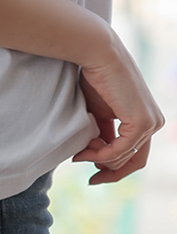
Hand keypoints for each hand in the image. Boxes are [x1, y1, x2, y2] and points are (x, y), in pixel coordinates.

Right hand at [72, 29, 164, 184]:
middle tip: (87, 174)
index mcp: (145, 120)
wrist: (98, 56)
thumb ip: (103, 136)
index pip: (135, 156)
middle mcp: (154, 122)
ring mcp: (151, 122)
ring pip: (124, 158)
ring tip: (80, 152)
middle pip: (134, 163)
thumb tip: (97, 159)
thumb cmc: (94, 80)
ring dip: (98, 160)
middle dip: (108, 172)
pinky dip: (101, 155)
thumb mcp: (98, 116)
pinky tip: (86, 151)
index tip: (91, 177)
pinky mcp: (143, 122)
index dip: (113, 171)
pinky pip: (120, 151)